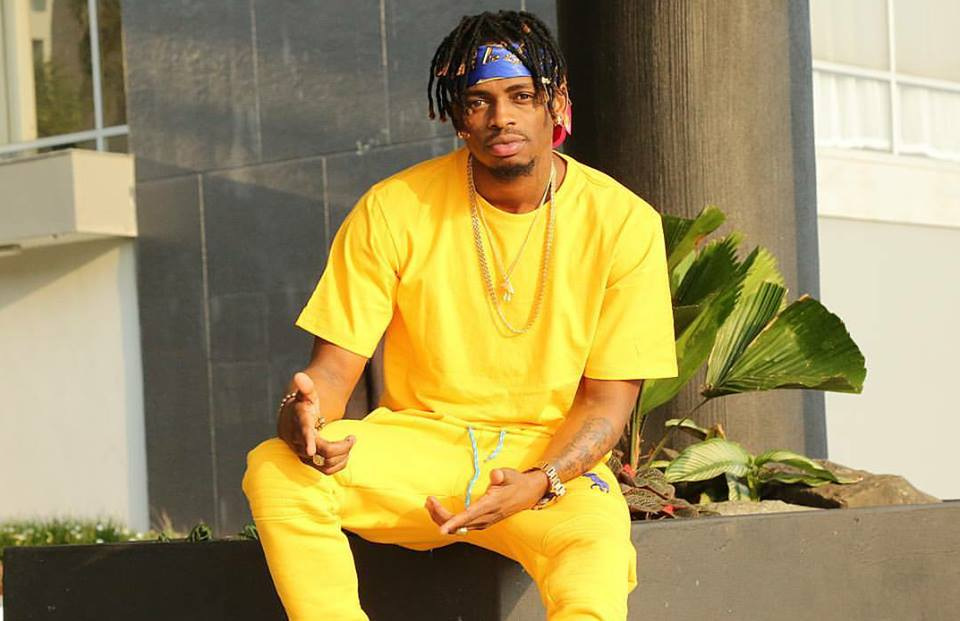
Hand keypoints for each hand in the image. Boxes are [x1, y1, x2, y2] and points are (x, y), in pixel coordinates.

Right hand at [278, 371, 355, 474]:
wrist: (291, 421)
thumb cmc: (303, 405)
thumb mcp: (307, 395)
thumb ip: (306, 386)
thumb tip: (299, 375)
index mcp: (300, 425)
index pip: (304, 434)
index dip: (308, 442)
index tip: (310, 451)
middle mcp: (299, 443)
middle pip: (323, 451)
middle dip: (342, 447)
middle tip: (352, 437)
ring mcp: (303, 455)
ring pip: (325, 464)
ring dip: (343, 456)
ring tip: (349, 443)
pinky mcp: (309, 463)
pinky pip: (326, 471)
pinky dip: (340, 464)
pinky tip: (345, 453)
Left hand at [424, 468, 549, 534]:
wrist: (530, 493)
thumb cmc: (517, 482)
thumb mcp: (511, 474)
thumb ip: (501, 475)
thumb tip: (494, 475)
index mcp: (490, 505)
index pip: (469, 516)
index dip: (454, 523)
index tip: (441, 530)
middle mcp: (486, 517)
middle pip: (459, 525)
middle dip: (441, 516)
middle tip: (429, 501)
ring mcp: (484, 522)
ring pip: (459, 528)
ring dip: (443, 518)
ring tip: (430, 504)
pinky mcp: (483, 522)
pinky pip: (463, 526)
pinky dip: (450, 521)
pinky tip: (442, 512)